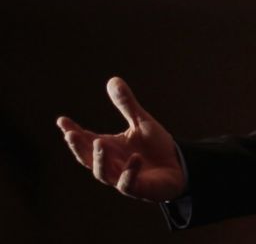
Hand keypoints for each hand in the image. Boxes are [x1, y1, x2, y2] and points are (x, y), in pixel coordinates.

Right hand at [56, 77, 184, 201]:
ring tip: (100, 142)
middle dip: (78, 147)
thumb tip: (113, 80)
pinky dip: (129, 172)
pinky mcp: (138, 189)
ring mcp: (122, 178)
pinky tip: (135, 158)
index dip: (72, 131)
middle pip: (87, 158)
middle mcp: (110, 164)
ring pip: (103, 173)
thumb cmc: (155, 146)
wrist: (179, 166)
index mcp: (108, 148)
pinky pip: (128, 184)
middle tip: (70, 134)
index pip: (85, 140)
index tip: (62, 120)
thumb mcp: (141, 121)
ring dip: (100, 159)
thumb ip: (126, 105)